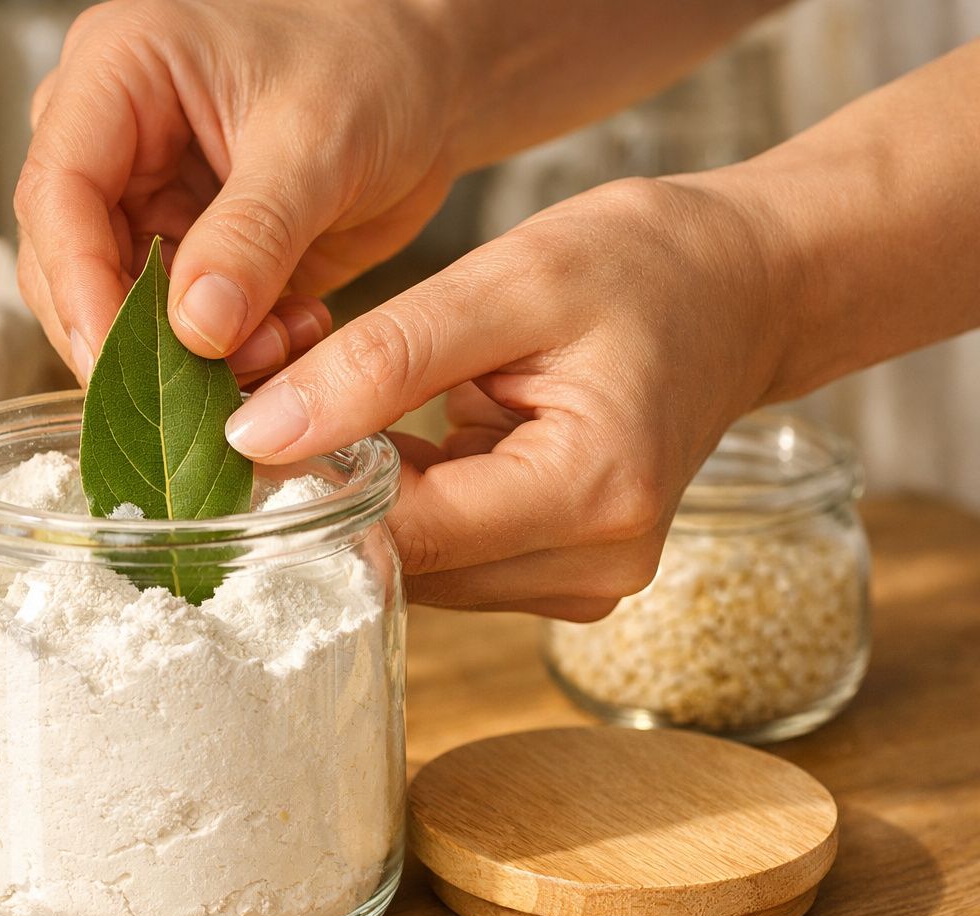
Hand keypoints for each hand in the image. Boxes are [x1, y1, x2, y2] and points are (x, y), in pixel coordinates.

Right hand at [15, 0, 470, 383]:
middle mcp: (113, 138)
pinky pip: (178, 327)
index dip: (77, 284)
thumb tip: (194, 329)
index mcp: (118, 72)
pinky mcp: (188, 253)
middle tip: (206, 382)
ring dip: (188, 354)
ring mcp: (146, 199)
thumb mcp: (318, 141)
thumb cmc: (375, 63)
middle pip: (69, 260)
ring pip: (120, 306)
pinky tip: (291, 337)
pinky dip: (229, 353)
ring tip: (277, 346)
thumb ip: (252, 236)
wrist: (429, 81)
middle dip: (133, 334)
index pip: (58, 191)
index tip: (115, 361)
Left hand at [224, 175, 793, 618]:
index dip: (308, 486)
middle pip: (403, 561)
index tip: (244, 427)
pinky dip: (410, 499)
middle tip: (289, 405)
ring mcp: (581, 580)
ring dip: (369, 497)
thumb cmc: (640, 266)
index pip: (402, 532)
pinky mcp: (560, 572)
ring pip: (416, 566)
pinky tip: (408, 436)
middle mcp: (593, 564)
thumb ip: (380, 362)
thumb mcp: (507, 282)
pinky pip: (446, 554)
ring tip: (363, 408)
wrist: (740, 288)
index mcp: (592, 493)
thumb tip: (259, 438)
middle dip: (334, 491)